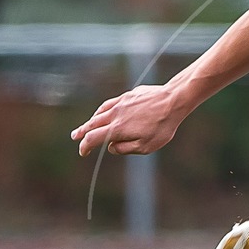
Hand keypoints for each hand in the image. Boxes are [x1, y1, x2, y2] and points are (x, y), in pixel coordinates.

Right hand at [71, 83, 186, 156]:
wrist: (173, 100)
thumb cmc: (163, 126)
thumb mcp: (146, 146)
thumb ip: (125, 149)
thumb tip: (111, 147)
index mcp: (117, 129)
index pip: (93, 139)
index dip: (85, 147)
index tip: (83, 152)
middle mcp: (115, 115)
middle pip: (92, 124)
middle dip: (82, 132)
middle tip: (74, 137)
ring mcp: (120, 103)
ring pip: (100, 113)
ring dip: (91, 120)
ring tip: (86, 126)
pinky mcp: (128, 96)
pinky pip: (109, 104)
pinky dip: (102, 110)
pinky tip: (103, 112)